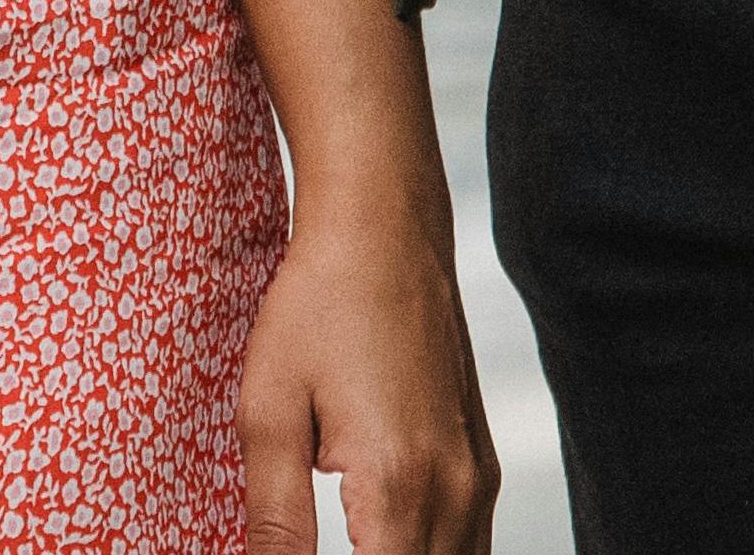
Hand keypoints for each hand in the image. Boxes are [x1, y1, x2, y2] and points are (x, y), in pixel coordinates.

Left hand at [241, 187, 499, 554]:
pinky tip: (386, 543)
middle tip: (324, 544)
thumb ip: (274, 519)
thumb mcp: (271, 412)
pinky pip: (471, 544)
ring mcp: (478, 479)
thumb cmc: (319, 307)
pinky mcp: (482, 462)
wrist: (384, 231)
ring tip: (353, 542)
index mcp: (398, 488)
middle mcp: (455, 493)